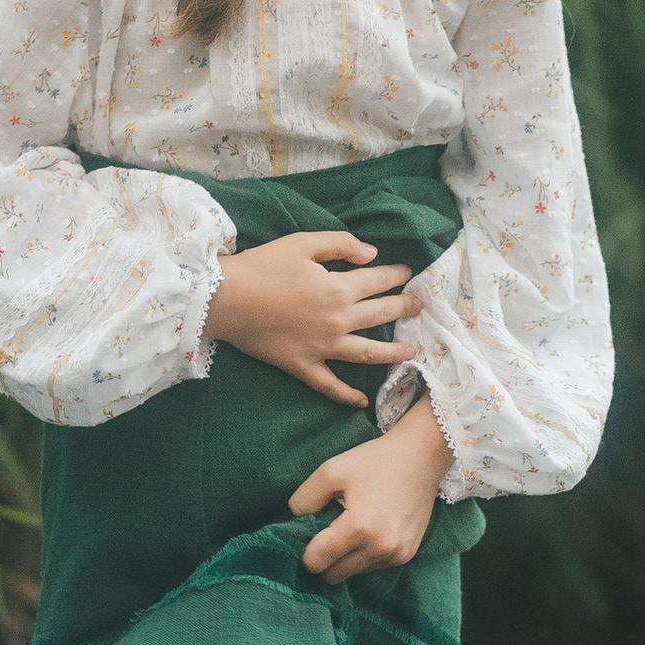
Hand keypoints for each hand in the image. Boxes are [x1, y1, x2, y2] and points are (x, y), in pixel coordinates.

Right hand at [208, 228, 419, 407]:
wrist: (225, 299)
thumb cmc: (262, 266)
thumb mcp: (302, 243)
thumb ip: (340, 244)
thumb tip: (372, 254)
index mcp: (339, 288)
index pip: (379, 281)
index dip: (396, 275)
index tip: (408, 274)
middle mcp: (337, 320)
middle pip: (381, 315)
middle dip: (404, 308)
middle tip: (419, 307)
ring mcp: (322, 348)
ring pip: (367, 354)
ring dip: (392, 353)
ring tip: (411, 352)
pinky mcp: (302, 366)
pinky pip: (330, 385)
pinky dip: (346, 395)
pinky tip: (361, 402)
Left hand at [292, 394, 452, 579]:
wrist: (422, 457)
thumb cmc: (375, 461)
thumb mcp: (331, 470)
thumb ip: (303, 499)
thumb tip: (294, 521)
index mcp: (359, 527)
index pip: (316, 562)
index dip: (306, 551)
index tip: (310, 533)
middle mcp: (380, 548)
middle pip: (333, 575)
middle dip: (325, 558)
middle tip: (328, 531)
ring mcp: (396, 555)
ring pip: (353, 573)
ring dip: (346, 557)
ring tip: (353, 526)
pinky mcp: (406, 556)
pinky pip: (372, 567)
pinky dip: (364, 554)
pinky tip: (370, 529)